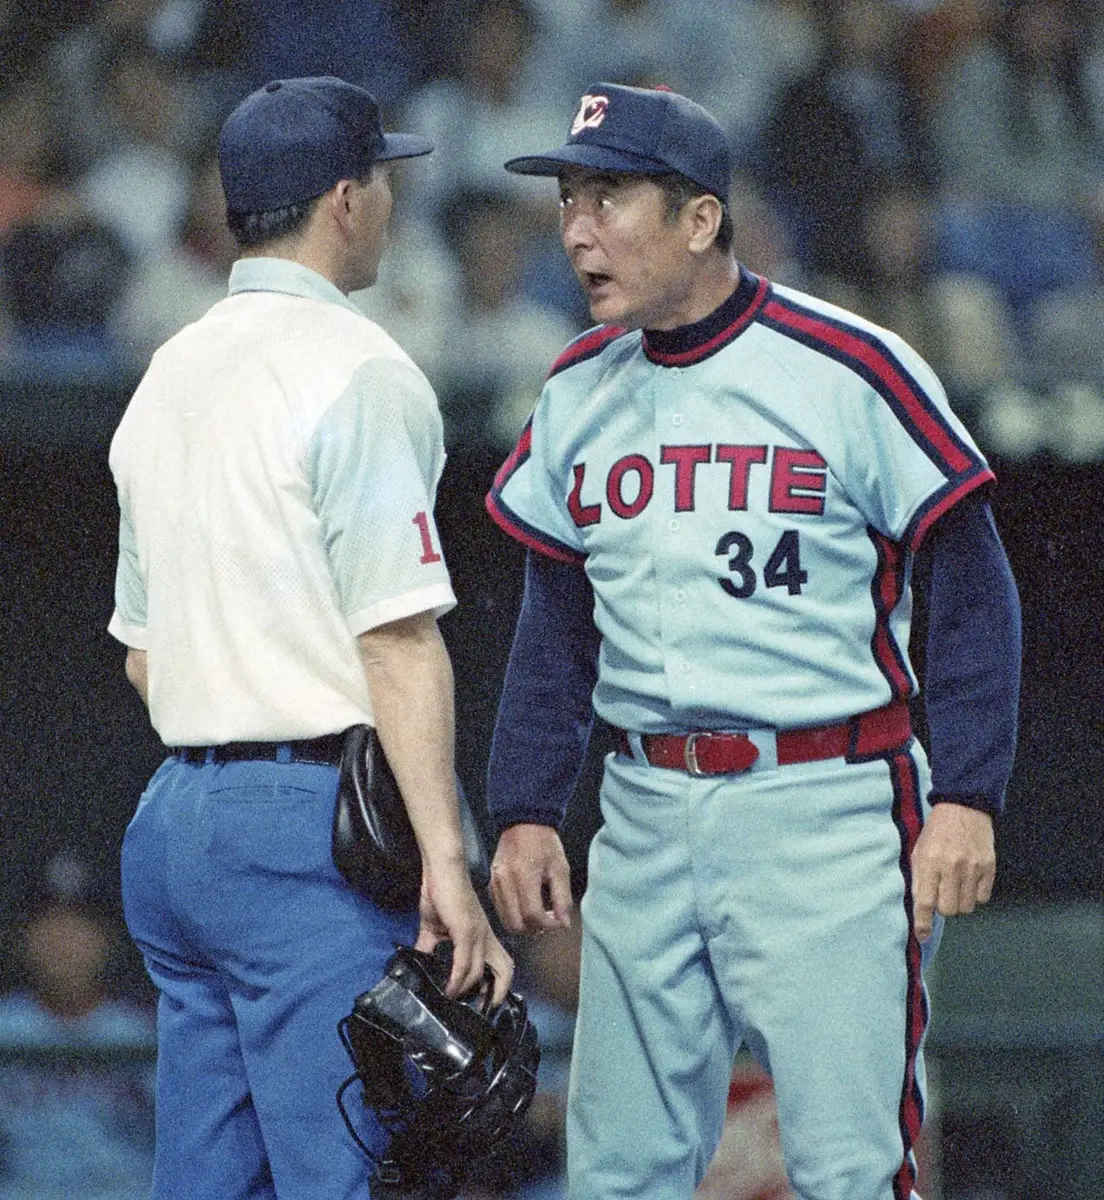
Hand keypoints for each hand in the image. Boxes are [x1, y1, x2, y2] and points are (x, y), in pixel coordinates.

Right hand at [415, 858, 513, 1005]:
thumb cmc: (441, 893)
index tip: (482, 1003)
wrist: (441, 869)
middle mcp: (486, 936)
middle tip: (480, 1009)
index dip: (498, 985)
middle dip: (497, 992)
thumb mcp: (434, 928)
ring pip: (480, 970)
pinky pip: (464, 962)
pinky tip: (448, 988)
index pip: (502, 963)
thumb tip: (420, 964)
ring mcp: (478, 933)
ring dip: (466, 990)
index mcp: (482, 935)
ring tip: (451, 998)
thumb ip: (430, 947)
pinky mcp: (466, 930)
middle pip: (506, 969)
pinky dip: (457, 979)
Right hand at [490, 823, 572, 934]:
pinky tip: (526, 906)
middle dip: (534, 929)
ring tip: (538, 915)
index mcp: (524, 876)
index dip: (548, 925)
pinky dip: (514, 915)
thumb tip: (563, 923)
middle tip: (548, 921)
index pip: (533, 915)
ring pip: (506, 920)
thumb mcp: (560, 868)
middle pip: (516, 924)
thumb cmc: (545, 843)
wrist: (523, 822)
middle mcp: (505, 882)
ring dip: (523, 925)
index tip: (559, 921)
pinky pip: (500, 910)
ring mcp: (495, 883)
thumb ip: (563, 898)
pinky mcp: (491, 884)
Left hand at [910, 802, 995, 941]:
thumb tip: (920, 909)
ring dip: (959, 902)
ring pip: (966, 907)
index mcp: (929, 861)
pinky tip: (969, 881)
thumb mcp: (918, 850)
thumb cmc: (936, 831)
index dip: (923, 922)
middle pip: (948, 909)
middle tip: (942, 893)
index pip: (925, 901)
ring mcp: (972, 868)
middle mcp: (951, 866)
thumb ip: (918, 879)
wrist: (963, 807)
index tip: (922, 936)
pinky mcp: (989, 867)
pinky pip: (982, 898)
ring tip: (956, 885)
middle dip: (943, 907)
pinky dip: (975, 895)